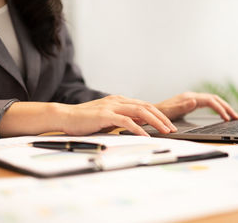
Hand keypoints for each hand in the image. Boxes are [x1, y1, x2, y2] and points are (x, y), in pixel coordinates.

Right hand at [61, 95, 176, 135]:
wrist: (65, 116)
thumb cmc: (85, 120)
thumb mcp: (108, 119)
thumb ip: (122, 119)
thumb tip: (139, 125)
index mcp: (120, 101)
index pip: (145, 105)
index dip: (159, 115)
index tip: (168, 125)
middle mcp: (118, 101)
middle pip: (146, 107)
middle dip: (162, 118)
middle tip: (172, 128)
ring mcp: (112, 106)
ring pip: (140, 111)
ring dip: (155, 122)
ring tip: (165, 131)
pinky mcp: (105, 115)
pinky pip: (126, 121)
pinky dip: (138, 128)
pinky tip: (145, 135)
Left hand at [155, 92, 237, 121]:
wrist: (151, 113)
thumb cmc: (160, 114)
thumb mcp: (171, 111)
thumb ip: (183, 106)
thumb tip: (195, 101)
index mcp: (189, 98)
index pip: (210, 101)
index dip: (220, 109)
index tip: (227, 119)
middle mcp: (192, 96)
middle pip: (215, 99)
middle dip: (227, 107)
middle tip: (236, 117)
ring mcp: (192, 99)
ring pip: (213, 100)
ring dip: (224, 107)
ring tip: (233, 117)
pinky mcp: (191, 103)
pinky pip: (209, 104)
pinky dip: (217, 108)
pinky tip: (221, 115)